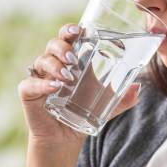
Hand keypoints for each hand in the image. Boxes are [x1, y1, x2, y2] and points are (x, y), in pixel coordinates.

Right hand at [17, 23, 141, 145]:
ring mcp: (40, 76)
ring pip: (42, 60)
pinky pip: (30, 83)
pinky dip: (42, 83)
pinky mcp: (29, 92)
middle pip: (53, 44)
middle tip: (73, 57)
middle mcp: (53, 64)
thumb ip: (121, 98)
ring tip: (68, 77)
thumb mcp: (106, 105)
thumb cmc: (83, 112)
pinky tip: (53, 87)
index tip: (79, 29)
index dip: (71, 30)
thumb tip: (137, 88)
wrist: (65, 137)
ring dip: (55, 65)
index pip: (68, 37)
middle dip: (62, 46)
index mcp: (70, 60)